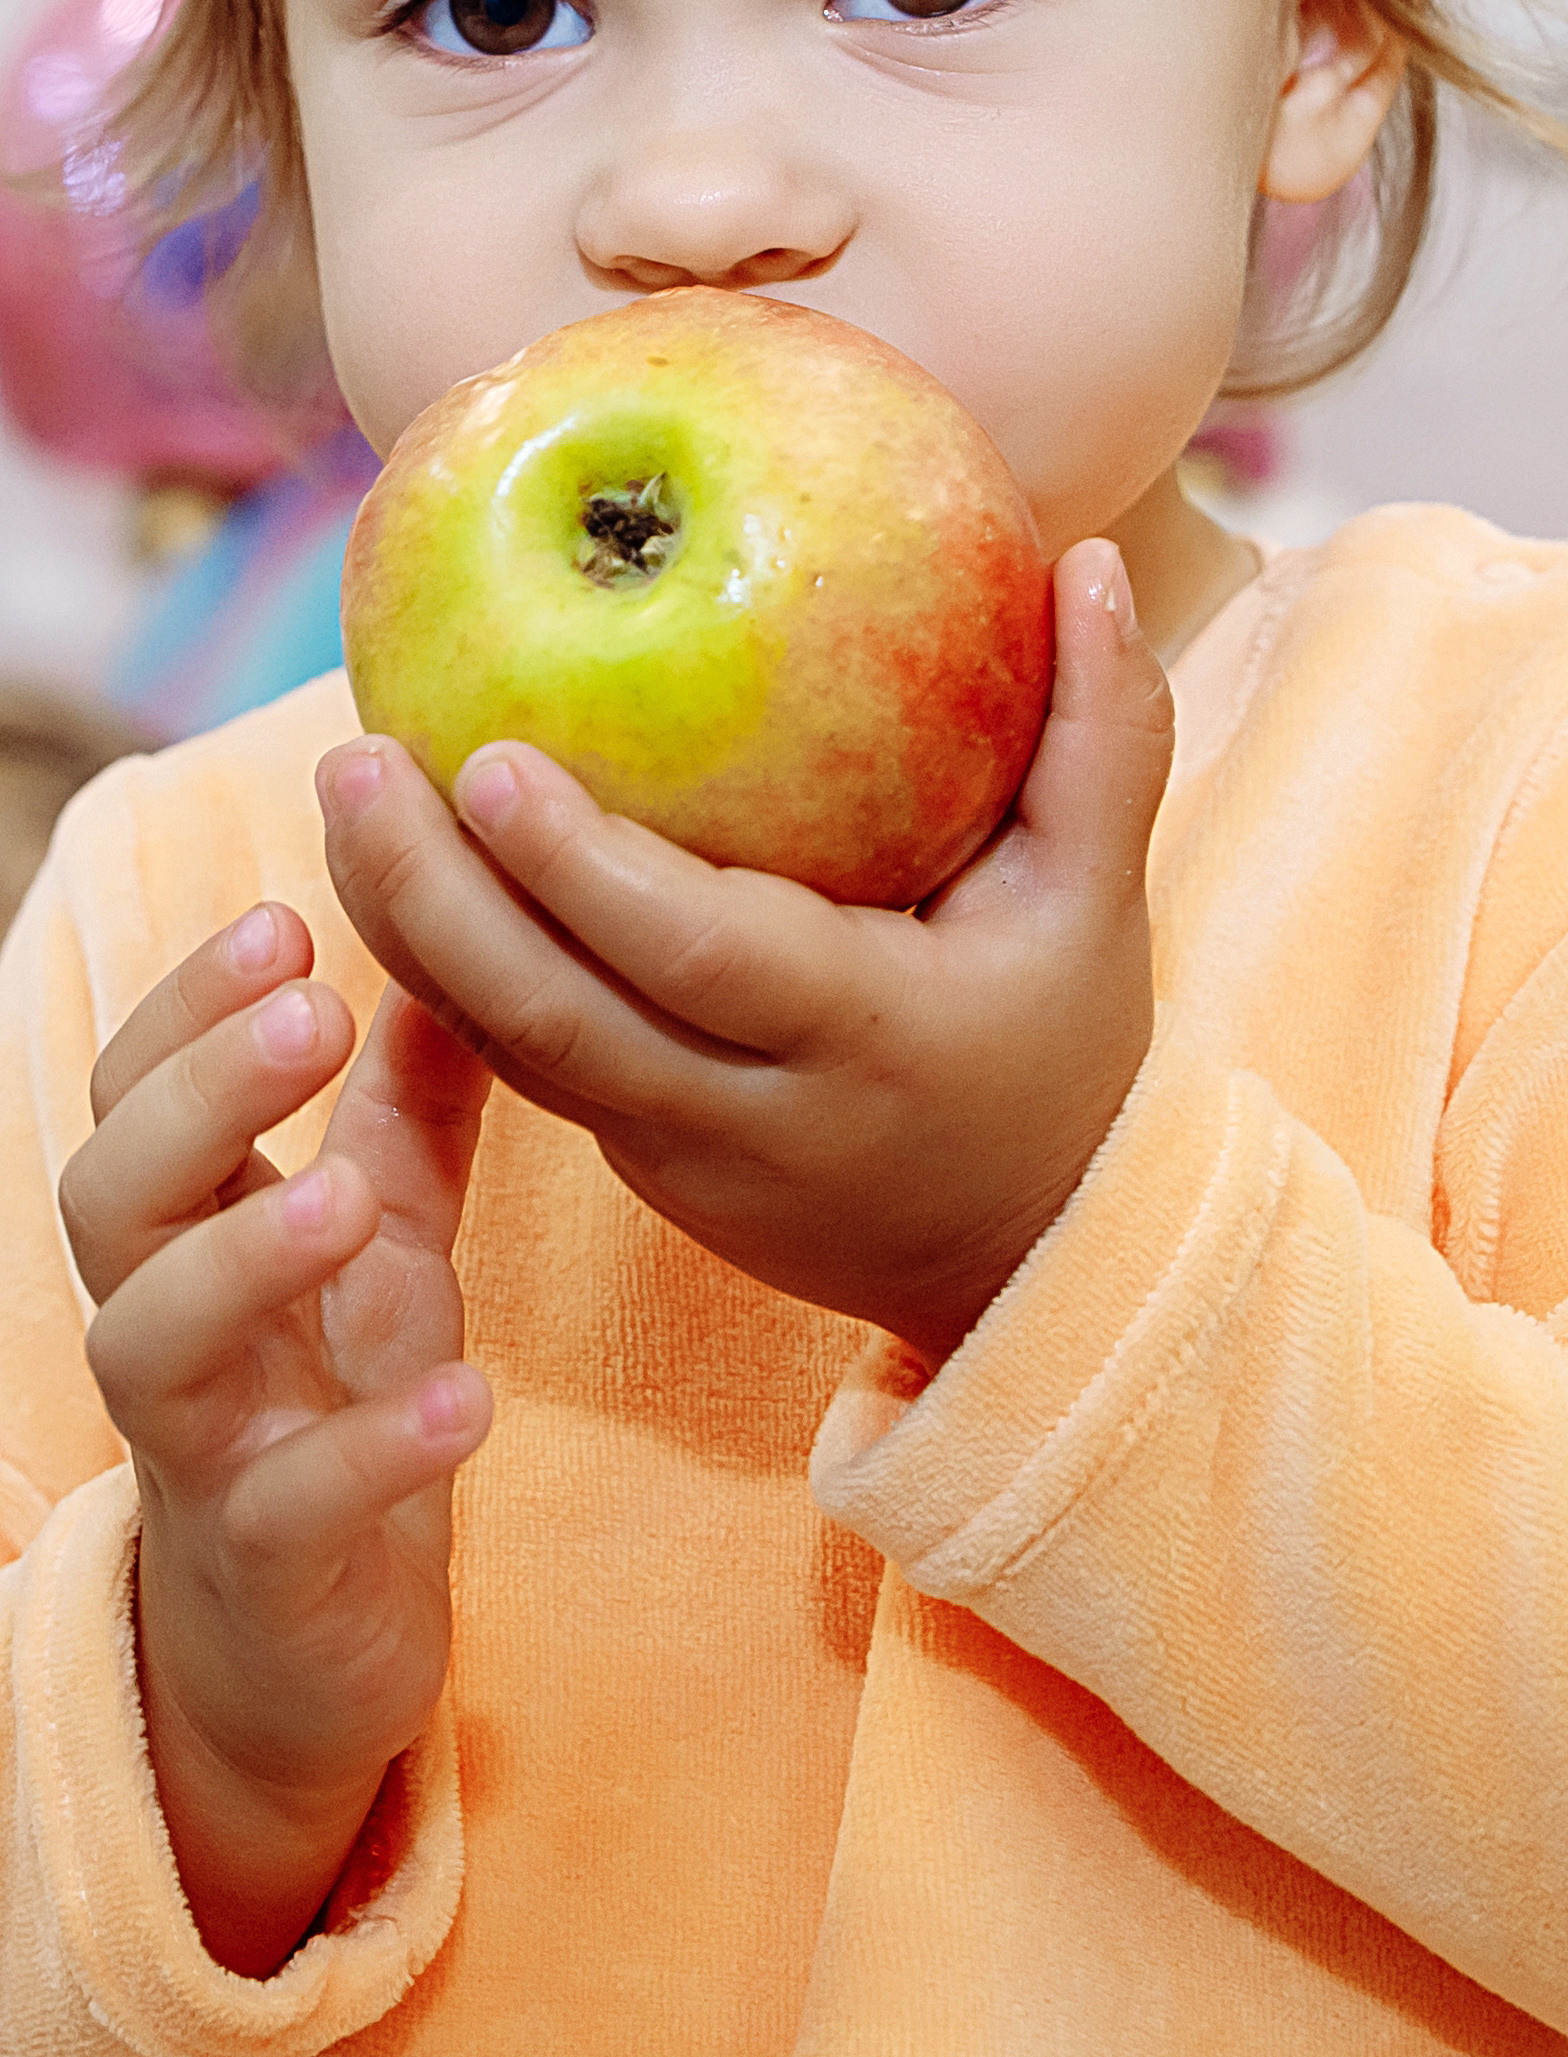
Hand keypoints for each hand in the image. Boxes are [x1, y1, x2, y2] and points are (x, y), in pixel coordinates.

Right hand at [58, 911, 491, 1975]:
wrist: (313, 1644)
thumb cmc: (332, 1394)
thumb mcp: (388, 1232)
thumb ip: (409, 1100)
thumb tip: (452, 934)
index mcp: (193, 1229)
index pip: (138, 1092)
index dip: (189, 1005)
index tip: (285, 916)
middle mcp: (169, 1325)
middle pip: (111, 1194)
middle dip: (198, 1096)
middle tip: (309, 1010)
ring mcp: (205, 1446)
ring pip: (156, 1343)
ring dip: (245, 1257)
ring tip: (345, 1195)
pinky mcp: (270, 1566)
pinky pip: (293, 1504)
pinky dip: (372, 1450)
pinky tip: (464, 1398)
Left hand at [319, 541, 1169, 1361]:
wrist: (1023, 1253)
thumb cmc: (1063, 1040)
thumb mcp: (1102, 896)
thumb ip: (1107, 731)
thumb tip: (1092, 555)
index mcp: (866, 1038)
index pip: (698, 957)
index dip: (583, 870)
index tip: (489, 756)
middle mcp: (751, 1115)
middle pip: (553, 1016)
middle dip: (435, 893)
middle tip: (357, 754)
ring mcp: (676, 1156)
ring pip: (506, 1049)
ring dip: (407, 925)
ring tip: (344, 790)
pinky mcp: (631, 1161)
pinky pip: (514, 1059)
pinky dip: (441, 966)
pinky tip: (387, 861)